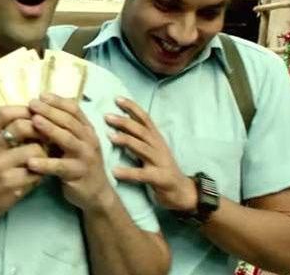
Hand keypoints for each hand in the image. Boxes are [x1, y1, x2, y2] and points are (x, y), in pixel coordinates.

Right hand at [0, 106, 47, 220]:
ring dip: (46, 152)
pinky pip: (37, 171)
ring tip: (46, 156)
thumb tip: (35, 117)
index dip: (25, 110)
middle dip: (41, 129)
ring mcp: (0, 166)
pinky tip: (41, 172)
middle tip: (49, 135)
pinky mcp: (11, 183)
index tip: (38, 114)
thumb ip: (5, 131)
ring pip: (35, 149)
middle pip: (21, 126)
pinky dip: (43, 170)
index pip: (5, 112)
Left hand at [26, 94, 115, 212]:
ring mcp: (85, 157)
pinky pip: (60, 167)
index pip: (74, 109)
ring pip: (67, 139)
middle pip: (69, 121)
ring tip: (33, 122)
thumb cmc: (79, 164)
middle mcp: (89, 140)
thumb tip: (42, 109)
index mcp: (87, 130)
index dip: (58, 101)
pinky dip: (45, 163)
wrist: (96, 193)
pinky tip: (30, 161)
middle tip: (32, 104)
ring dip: (50, 129)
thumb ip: (64, 129)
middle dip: (50, 110)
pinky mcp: (78, 174)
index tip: (41, 95)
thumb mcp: (75, 143)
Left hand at [105, 97, 196, 211]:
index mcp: (156, 138)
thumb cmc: (161, 169)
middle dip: (124, 121)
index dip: (132, 107)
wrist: (182, 192)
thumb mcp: (152, 150)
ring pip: (142, 147)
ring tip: (110, 136)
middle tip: (107, 116)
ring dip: (126, 140)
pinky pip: (143, 174)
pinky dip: (129, 172)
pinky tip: (115, 171)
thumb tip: (118, 125)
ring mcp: (160, 161)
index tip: (117, 98)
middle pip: (141, 130)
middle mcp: (158, 146)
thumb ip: (139, 138)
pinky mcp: (160, 178)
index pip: (145, 118)